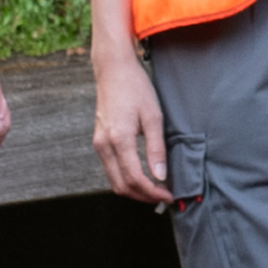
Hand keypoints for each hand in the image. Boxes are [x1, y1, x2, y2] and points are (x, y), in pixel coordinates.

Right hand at [90, 47, 173, 207]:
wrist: (114, 70)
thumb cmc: (136, 88)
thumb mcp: (154, 116)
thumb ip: (156, 148)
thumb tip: (160, 175)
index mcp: (119, 138)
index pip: (134, 178)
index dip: (152, 192)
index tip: (169, 195)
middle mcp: (104, 144)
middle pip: (121, 186)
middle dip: (143, 196)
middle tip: (163, 196)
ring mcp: (98, 144)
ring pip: (114, 181)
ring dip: (134, 190)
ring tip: (155, 189)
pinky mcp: (98, 141)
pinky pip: (110, 170)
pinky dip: (125, 179)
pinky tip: (142, 176)